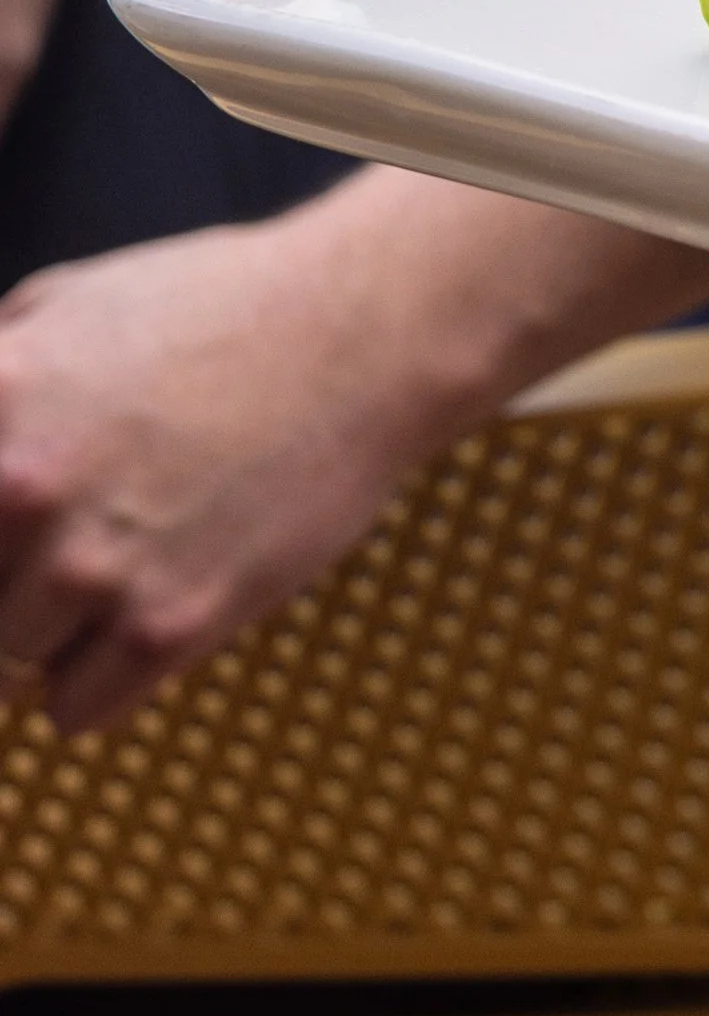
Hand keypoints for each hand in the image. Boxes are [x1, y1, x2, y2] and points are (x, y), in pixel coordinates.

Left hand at [0, 213, 443, 733]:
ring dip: (45, 631)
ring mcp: (98, 563)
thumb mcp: (63, 304)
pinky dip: (100, 676)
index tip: (0, 549)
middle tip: (53, 546)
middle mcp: (25, 488)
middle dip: (2, 583)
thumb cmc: (216, 306)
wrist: (365, 329)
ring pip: (5, 666)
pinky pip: (74, 711)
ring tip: (118, 554)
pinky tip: (150, 599)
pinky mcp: (173, 625)